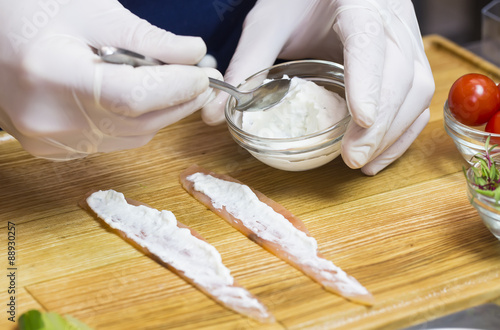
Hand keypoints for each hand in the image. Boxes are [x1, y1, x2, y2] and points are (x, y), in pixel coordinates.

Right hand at [0, 0, 221, 159]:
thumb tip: (193, 54)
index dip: (175, 88)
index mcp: (51, 75)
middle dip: (178, 101)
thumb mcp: (89, 10)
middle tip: (202, 81)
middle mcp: (48, 120)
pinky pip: (113, 142)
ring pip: (131, 137)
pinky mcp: (55, 149)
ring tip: (176, 86)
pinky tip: (142, 100)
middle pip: (137, 123)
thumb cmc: (29, 13)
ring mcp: (49, 141)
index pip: (132, 97)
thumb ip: (145, 37)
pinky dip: (136, 122)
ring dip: (161, 113)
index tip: (203, 75)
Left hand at [202, 0, 434, 174]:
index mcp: (358, 3)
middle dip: (381, 123)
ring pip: (418, 89)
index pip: (368, 41)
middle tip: (352, 159)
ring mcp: (406, 38)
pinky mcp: (410, 56)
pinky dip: (403, 129)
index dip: (368, 82)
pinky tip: (379, 153)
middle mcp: (391, 20)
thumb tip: (214, 113)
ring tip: (364, 163)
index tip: (360, 121)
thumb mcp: (267, 22)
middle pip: (401, 74)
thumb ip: (246, 64)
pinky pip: (419, 97)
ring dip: (394, 132)